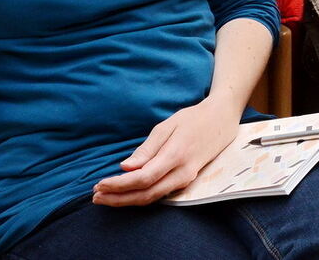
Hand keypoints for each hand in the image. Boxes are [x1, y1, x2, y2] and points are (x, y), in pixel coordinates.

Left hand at [92, 98, 241, 206]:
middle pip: (146, 195)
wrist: (223, 119)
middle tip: (95, 197)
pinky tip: (127, 193)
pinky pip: (161, 193)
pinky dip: (141, 196)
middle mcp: (183, 172)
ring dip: (127, 200)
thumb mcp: (168, 125)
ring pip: (153, 198)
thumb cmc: (193, 118)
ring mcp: (187, 179)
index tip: (99, 185)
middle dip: (118, 198)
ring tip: (105, 197)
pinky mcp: (188, 180)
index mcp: (175, 155)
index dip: (119, 185)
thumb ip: (147, 149)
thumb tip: (126, 168)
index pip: (142, 178)